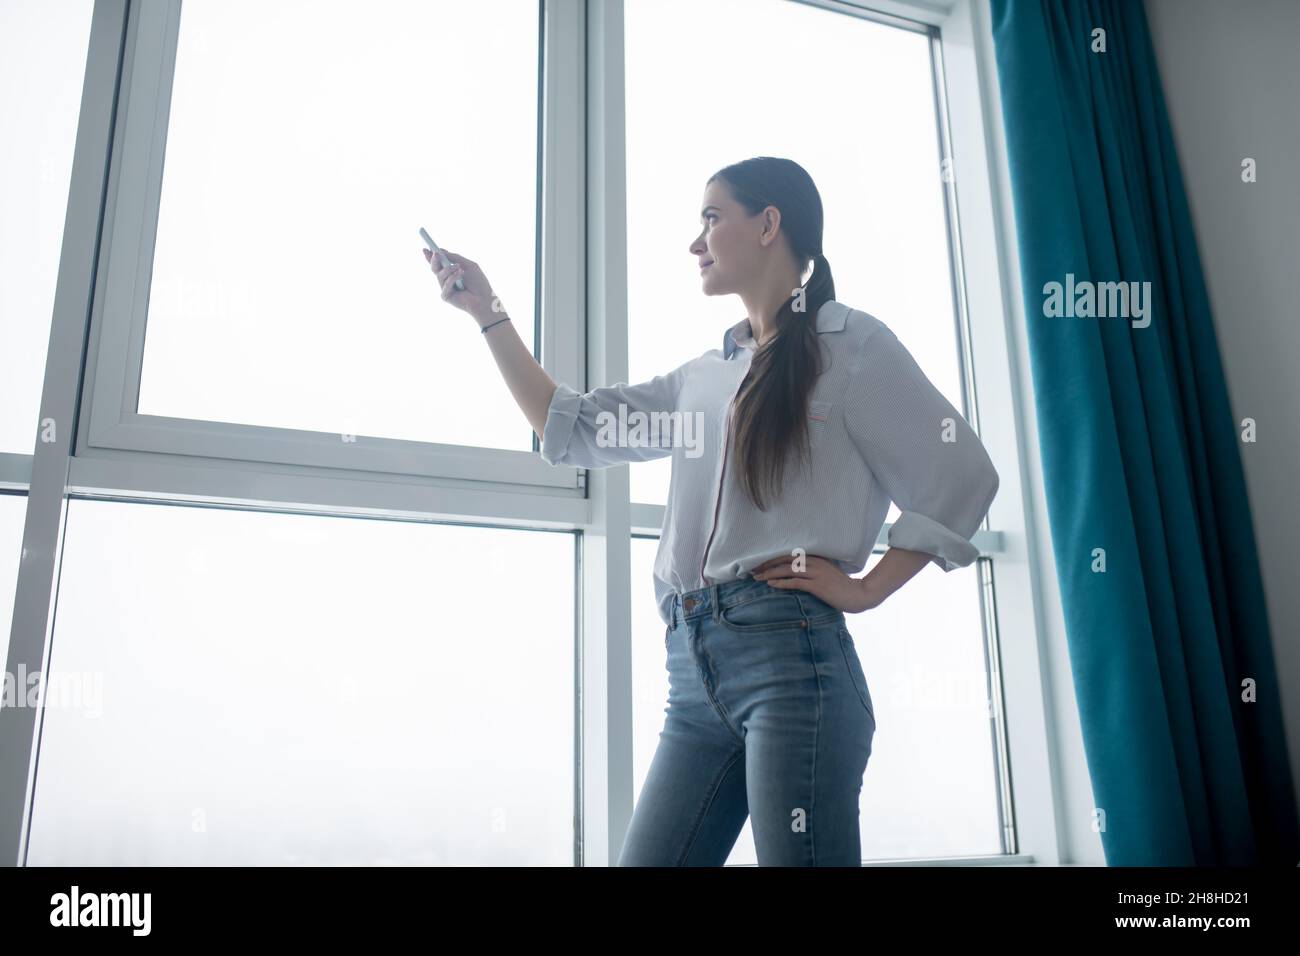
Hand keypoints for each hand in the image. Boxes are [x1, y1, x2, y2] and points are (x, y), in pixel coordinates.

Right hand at [423, 247, 501, 324]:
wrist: (484, 298)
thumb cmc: (478, 282)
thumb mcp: (467, 265)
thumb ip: (454, 257)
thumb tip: (440, 250)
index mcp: (451, 271)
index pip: (438, 263)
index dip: (431, 256)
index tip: (426, 248)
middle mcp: (447, 279)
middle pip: (435, 268)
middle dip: (434, 260)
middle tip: (435, 253)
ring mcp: (445, 288)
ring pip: (440, 275)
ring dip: (449, 269)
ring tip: (460, 268)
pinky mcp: (445, 296)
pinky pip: (445, 284)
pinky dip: (453, 278)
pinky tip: (461, 275)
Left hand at [750, 553, 879, 613]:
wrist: (859, 595)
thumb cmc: (842, 586)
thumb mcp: (827, 573)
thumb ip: (813, 569)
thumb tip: (795, 571)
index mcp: (816, 557)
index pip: (789, 554)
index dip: (772, 558)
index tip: (759, 563)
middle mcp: (815, 562)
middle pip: (785, 559)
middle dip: (767, 564)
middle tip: (752, 569)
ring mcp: (816, 573)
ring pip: (788, 570)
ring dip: (770, 573)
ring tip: (757, 577)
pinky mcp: (817, 585)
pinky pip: (795, 582)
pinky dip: (781, 582)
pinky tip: (771, 584)